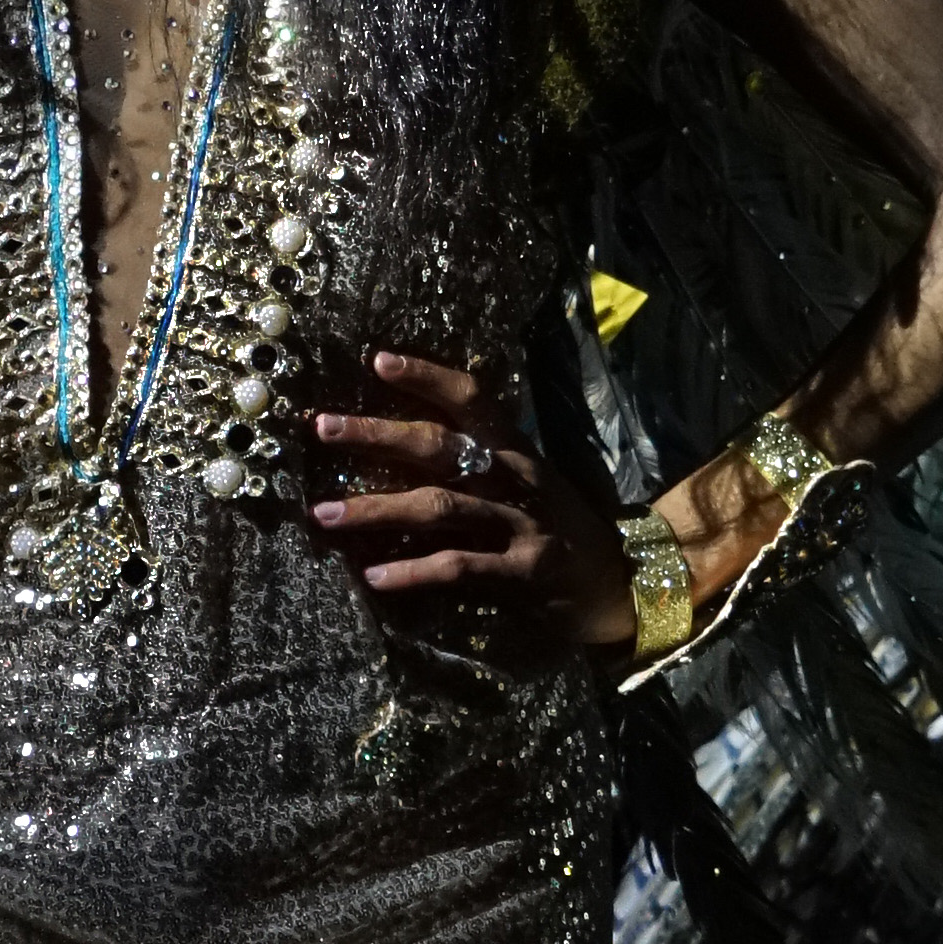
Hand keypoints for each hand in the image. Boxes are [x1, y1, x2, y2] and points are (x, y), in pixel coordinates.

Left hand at [309, 351, 638, 654]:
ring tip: (324, 514)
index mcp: (514, 449)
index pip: (471, 398)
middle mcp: (516, 477)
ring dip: (375, 510)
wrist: (620, 583)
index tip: (379, 360)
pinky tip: (373, 577)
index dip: (427, 376)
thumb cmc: (558, 529)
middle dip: (376, 435)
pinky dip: (412, 572)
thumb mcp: (526, 483)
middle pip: (439, 446)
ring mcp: (521, 523)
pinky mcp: (523, 572)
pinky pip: (458, 566)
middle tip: (322, 427)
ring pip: (438, 507)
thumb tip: (398, 445)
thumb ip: (475, 464)